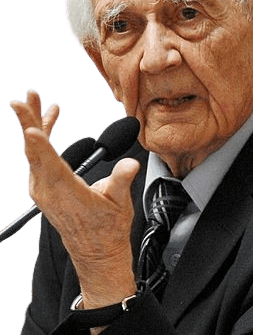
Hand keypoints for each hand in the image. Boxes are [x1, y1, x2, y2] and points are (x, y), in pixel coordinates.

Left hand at [10, 89, 139, 307]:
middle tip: (23, 99)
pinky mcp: (43, 187)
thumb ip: (122, 180)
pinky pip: (37, 158)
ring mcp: (42, 189)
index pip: (48, 164)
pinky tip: (48, 123)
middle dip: (29, 122)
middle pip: (34, 151)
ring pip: (32, 152)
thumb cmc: (107, 228)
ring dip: (34, 124)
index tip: (29, 127)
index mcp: (65, 192)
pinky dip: (42, 139)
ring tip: (34, 100)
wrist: (96, 250)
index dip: (39, 145)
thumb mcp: (119, 202)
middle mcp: (47, 190)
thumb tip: (131, 164)